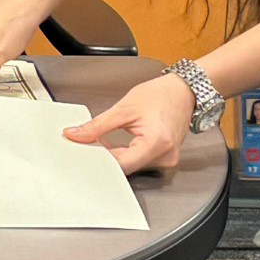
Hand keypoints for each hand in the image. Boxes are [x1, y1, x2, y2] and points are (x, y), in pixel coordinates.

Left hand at [62, 73, 195, 174]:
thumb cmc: (161, 96)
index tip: (83, 151)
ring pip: (131, 166)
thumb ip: (97, 125)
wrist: (183, 92)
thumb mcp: (123, 108)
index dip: (99, 159)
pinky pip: (138, 163)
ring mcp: (166, 160)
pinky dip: (124, 155)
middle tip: (87, 144)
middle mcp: (165, 157)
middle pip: (126, 168)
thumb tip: (76, 135)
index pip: (121, 164)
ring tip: (101, 142)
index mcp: (156, 143)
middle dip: (104, 157)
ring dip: (114, 157)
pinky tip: (113, 146)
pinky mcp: (164, 159)